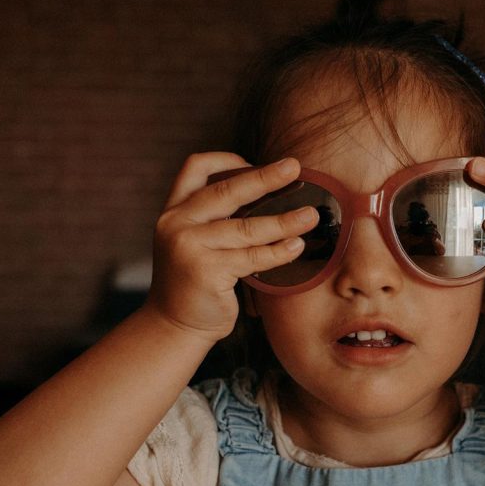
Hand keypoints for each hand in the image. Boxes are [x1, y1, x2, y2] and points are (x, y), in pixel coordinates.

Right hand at [146, 153, 318, 341]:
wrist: (174, 326)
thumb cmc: (194, 284)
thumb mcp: (192, 242)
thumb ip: (213, 219)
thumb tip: (266, 195)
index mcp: (174, 211)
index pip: (195, 168)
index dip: (226, 159)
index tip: (254, 163)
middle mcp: (177, 223)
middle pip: (227, 190)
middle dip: (265, 178)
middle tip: (294, 167)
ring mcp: (189, 247)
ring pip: (246, 227)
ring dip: (284, 220)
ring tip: (310, 216)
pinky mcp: (205, 272)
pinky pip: (252, 257)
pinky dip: (278, 251)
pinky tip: (296, 246)